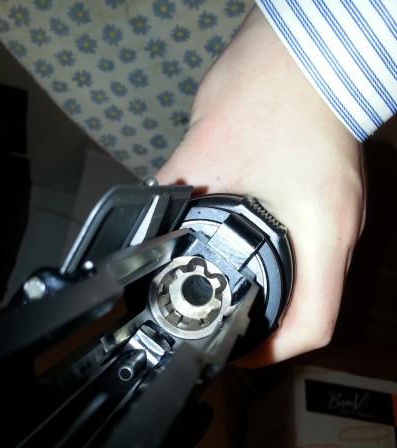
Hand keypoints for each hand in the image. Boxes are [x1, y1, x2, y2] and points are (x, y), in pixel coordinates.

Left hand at [156, 6, 365, 366]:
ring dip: (273, 299)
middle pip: (312, 309)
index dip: (270, 354)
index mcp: (319, 229)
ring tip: (232, 301)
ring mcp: (338, 216)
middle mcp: (337, 232)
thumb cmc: (264, 93)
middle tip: (225, 330)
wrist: (300, 53)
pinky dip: (277, 266)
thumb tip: (150, 222)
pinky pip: (308, 251)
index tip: (233, 354)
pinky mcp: (328, 201)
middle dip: (266, 329)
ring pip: (312, 282)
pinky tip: (246, 260)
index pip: (311, 325)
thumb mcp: (205, 156)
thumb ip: (175, 197)